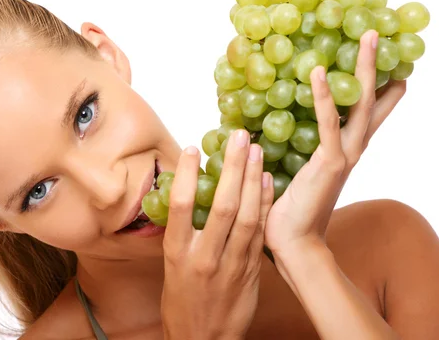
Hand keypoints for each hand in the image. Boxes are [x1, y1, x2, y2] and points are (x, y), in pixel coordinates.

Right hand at [161, 131, 272, 339]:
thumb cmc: (182, 301)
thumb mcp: (171, 267)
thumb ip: (182, 233)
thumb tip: (189, 195)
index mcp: (178, 253)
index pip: (183, 206)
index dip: (190, 175)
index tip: (194, 149)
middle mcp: (205, 256)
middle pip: (223, 205)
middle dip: (233, 167)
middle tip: (239, 136)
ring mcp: (232, 264)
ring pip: (247, 216)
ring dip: (253, 180)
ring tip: (257, 150)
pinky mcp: (251, 270)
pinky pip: (260, 231)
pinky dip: (265, 204)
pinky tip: (267, 181)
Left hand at [264, 30, 406, 268]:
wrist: (293, 243)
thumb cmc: (289, 210)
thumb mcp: (292, 170)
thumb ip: (291, 148)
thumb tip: (264, 126)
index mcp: (342, 152)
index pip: (364, 114)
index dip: (377, 89)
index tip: (384, 63)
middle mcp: (349, 150)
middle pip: (370, 102)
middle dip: (378, 69)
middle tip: (379, 36)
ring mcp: (343, 156)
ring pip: (359, 105)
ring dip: (364, 70)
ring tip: (368, 37)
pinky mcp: (329, 163)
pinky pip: (327, 123)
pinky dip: (322, 96)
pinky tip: (317, 72)